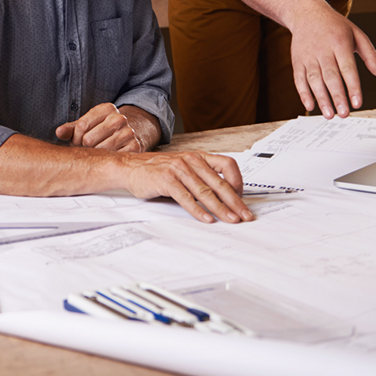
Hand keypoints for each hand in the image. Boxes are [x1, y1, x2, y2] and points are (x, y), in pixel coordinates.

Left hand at [55, 103, 154, 151]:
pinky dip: (106, 161)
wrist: (128, 135)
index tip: (79, 140)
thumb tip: (59, 132)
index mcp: (106, 108)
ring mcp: (128, 133)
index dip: (76, 137)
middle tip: (88, 148)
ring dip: (94, 155)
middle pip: (89, 139)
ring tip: (96, 152)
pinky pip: (113, 159)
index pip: (81, 126)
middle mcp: (119, 118)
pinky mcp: (135, 147)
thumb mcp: (85, 126)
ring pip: (100, 151)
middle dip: (84, 147)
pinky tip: (107, 157)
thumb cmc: (101, 130)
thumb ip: (70, 129)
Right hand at [123, 151, 253, 223]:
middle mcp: (190, 161)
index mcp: (198, 157)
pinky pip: (186, 197)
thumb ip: (200, 177)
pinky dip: (198, 210)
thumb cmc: (157, 170)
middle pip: (220, 182)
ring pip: (205, 192)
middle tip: (245, 215)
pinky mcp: (166, 180)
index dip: (238, 181)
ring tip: (230, 219)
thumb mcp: (183, 167)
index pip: (227, 164)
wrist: (130, 167)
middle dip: (235, 201)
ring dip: (220, 208)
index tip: (242, 198)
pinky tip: (206, 218)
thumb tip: (222, 195)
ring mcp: (178, 169)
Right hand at [288, 2, 375, 118]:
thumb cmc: (335, 26)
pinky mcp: (297, 61)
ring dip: (321, 99)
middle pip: (330, 77)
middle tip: (344, 114)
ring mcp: (308, 56)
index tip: (357, 103)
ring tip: (329, 114)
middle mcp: (323, 50)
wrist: (306, 13)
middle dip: (337, 97)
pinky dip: (303, 93)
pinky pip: (299, 79)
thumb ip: (371, 55)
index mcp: (340, 43)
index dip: (353, 87)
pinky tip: (310, 105)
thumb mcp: (357, 34)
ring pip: (314, 80)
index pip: (348, 68)